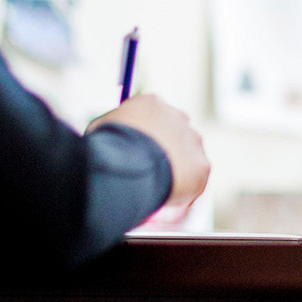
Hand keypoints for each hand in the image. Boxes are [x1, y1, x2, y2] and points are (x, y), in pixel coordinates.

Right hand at [89, 94, 209, 207]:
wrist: (129, 163)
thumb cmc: (108, 146)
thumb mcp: (100, 128)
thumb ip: (111, 129)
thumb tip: (105, 138)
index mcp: (152, 104)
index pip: (152, 118)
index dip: (144, 137)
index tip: (136, 153)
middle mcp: (177, 117)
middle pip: (173, 134)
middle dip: (163, 151)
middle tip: (147, 172)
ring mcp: (192, 140)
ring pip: (186, 157)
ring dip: (174, 171)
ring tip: (155, 187)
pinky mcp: (201, 164)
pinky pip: (194, 179)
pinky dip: (183, 190)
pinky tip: (166, 197)